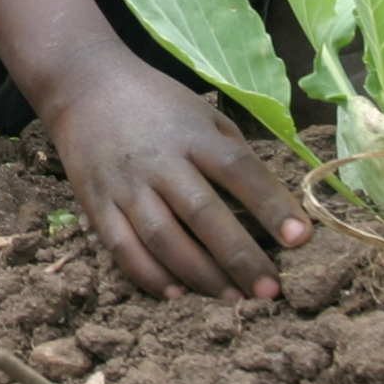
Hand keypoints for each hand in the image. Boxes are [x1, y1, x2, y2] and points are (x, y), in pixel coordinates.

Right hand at [49, 50, 311, 301]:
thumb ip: (232, 154)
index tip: (300, 238)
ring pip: (164, 239)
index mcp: (192, 135)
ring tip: (232, 298)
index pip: (238, 170)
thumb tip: (272, 203)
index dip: (271, 204)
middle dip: (240, 257)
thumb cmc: (157, 103)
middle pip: (203, 214)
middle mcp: (160, 161)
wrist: (83, 85)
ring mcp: (126, 184)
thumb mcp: (202, 114)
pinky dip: (149, 275)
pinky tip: (176, 293)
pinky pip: (123, 248)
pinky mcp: (97, 203)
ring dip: (201, 275)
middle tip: (271, 290)